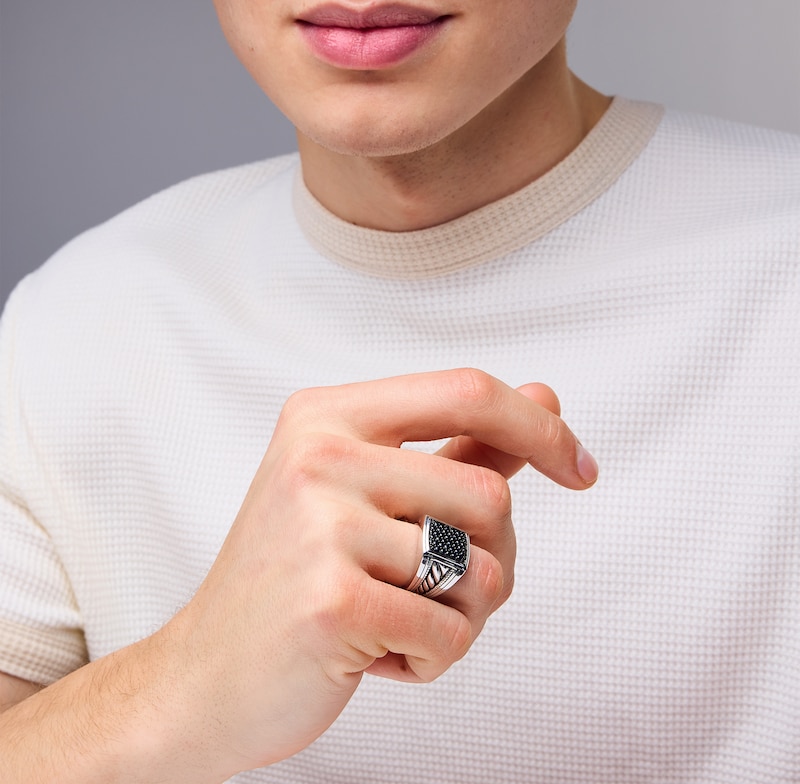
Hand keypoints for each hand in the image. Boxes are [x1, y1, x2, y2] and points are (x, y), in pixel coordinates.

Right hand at [164, 369, 596, 777]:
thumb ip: (460, 447)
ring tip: (397, 619)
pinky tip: (375, 655)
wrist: (207, 674)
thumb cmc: (298, 578)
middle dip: (490, 559)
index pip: (467, 391)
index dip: (538, 428)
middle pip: (490, 497)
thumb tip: (546, 398)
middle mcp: (319, 455)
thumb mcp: (371, 496)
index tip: (579, 467)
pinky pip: (451, 633)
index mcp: (327, 415)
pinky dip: (433, 658)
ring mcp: (321, 525)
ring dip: (461, 615)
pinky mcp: (332, 600)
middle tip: (434, 589)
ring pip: (481, 570)